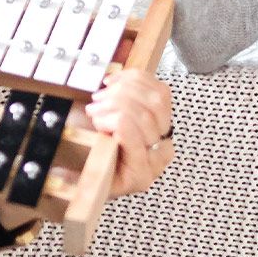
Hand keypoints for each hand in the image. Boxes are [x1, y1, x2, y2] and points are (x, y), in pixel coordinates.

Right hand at [79, 70, 174, 197]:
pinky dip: (135, 79)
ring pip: (155, 99)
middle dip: (116, 103)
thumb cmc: (102, 174)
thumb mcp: (93, 177)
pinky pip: (159, 89)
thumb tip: (92, 147)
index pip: (136, 140)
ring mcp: (165, 134)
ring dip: (124, 89)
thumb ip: (95, 165)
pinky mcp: (165, 115)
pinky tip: (114, 82)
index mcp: (140, 174)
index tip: (95, 119)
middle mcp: (158, 154)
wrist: (115, 172)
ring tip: (101, 95)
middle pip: (147, 115)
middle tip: (94, 106)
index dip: (114, 122)